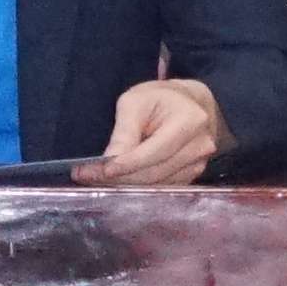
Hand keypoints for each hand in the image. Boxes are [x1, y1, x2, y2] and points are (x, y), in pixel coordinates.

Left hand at [80, 76, 227, 187]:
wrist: (192, 104)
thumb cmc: (161, 98)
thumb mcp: (135, 102)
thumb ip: (124, 132)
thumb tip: (109, 162)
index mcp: (189, 122)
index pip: (153, 152)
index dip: (126, 165)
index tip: (99, 171)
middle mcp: (200, 146)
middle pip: (154, 172)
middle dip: (118, 177)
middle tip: (86, 176)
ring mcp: (199, 164)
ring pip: (156, 184)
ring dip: (125, 185)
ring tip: (97, 178)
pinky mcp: (193, 175)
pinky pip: (161, 187)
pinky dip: (139, 186)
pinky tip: (119, 181)